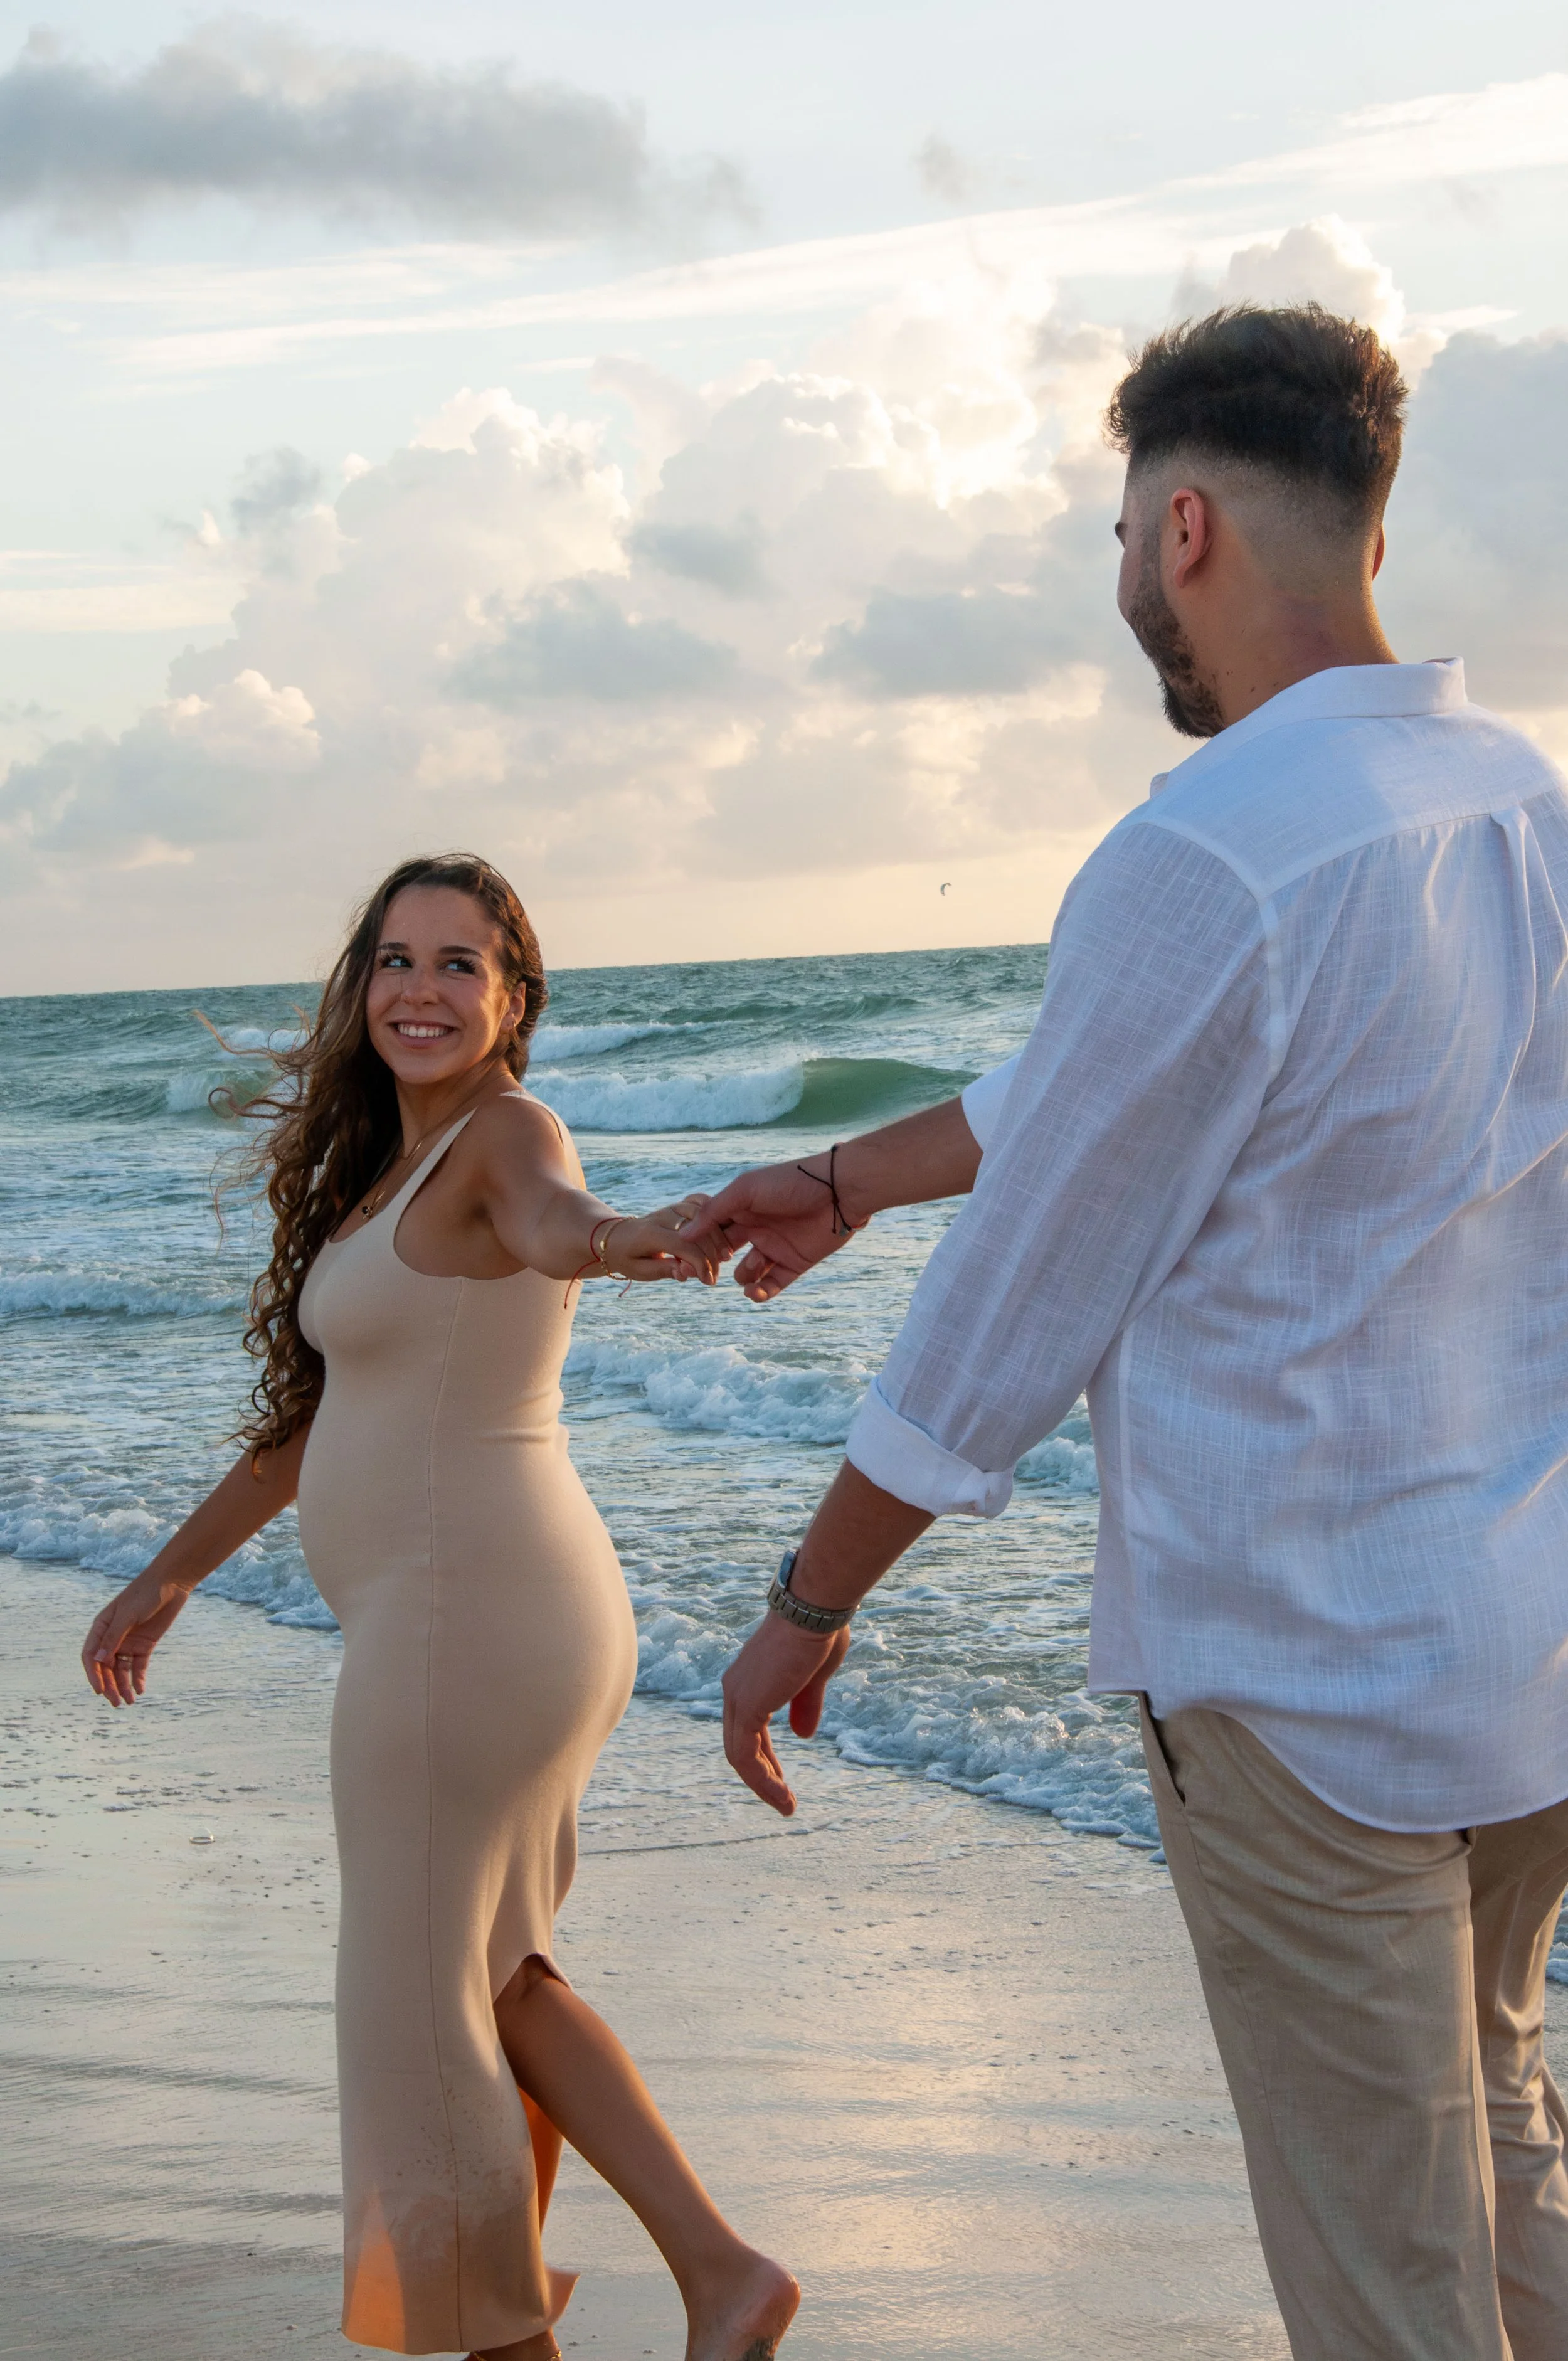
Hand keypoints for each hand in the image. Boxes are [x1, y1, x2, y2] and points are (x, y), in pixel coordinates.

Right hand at [82, 1571, 192, 1705]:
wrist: (171, 1583)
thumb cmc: (145, 1594)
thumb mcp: (127, 1615)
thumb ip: (113, 1637)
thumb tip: (98, 1660)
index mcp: (101, 1628)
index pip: (91, 1656)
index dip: (93, 1674)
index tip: (99, 1690)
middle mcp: (113, 1637)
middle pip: (106, 1667)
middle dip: (109, 1685)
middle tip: (116, 1703)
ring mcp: (129, 1642)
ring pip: (122, 1669)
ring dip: (123, 1685)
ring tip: (129, 1701)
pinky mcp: (145, 1645)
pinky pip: (138, 1666)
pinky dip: (138, 1678)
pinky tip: (140, 1690)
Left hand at [602, 1203, 719, 1284]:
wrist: (616, 1238)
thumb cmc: (628, 1258)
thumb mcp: (641, 1271)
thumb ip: (664, 1270)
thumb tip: (687, 1271)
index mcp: (650, 1234)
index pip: (684, 1246)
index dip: (701, 1264)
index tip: (708, 1281)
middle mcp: (663, 1217)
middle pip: (698, 1231)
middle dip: (711, 1256)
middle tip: (714, 1276)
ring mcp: (672, 1208)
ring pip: (703, 1216)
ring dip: (717, 1238)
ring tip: (723, 1258)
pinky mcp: (678, 1205)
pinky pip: (700, 1203)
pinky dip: (713, 1216)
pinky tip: (721, 1233)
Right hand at [681, 1161, 859, 1300]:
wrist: (838, 1191)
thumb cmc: (791, 1182)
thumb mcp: (746, 1190)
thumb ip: (714, 1212)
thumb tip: (684, 1235)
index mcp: (741, 1210)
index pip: (711, 1231)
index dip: (698, 1245)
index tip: (684, 1257)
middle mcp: (755, 1229)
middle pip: (724, 1254)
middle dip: (712, 1265)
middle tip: (702, 1273)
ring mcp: (775, 1248)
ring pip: (747, 1272)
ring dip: (743, 1276)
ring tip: (751, 1269)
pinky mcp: (794, 1264)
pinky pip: (771, 1284)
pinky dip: (760, 1292)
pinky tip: (754, 1291)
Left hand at [721, 1613, 852, 1813]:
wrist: (814, 1610)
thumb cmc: (818, 1633)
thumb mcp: (812, 1677)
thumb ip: (804, 1705)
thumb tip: (803, 1735)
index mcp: (748, 1679)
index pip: (748, 1728)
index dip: (764, 1757)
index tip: (780, 1778)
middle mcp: (735, 1688)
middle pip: (739, 1744)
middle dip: (762, 1774)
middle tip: (783, 1799)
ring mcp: (738, 1697)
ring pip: (739, 1756)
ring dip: (763, 1785)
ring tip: (787, 1806)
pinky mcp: (747, 1707)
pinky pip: (747, 1756)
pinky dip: (763, 1780)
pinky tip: (783, 1795)